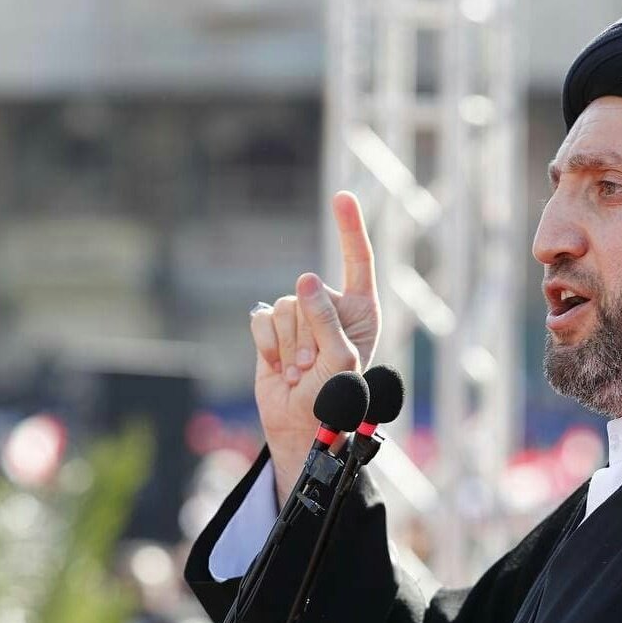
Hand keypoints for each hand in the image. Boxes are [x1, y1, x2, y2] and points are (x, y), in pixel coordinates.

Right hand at [249, 192, 380, 501]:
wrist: (301, 426)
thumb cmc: (335, 397)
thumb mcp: (341, 359)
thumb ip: (326, 317)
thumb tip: (303, 277)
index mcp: (360, 309)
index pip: (357, 261)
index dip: (350, 228)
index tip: (342, 196)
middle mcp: (330, 307)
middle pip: (309, 293)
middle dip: (309, 332)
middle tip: (316, 367)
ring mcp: (299, 318)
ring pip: (284, 307)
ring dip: (289, 345)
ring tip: (300, 371)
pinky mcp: (272, 330)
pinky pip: (261, 320)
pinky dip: (268, 345)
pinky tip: (279, 366)